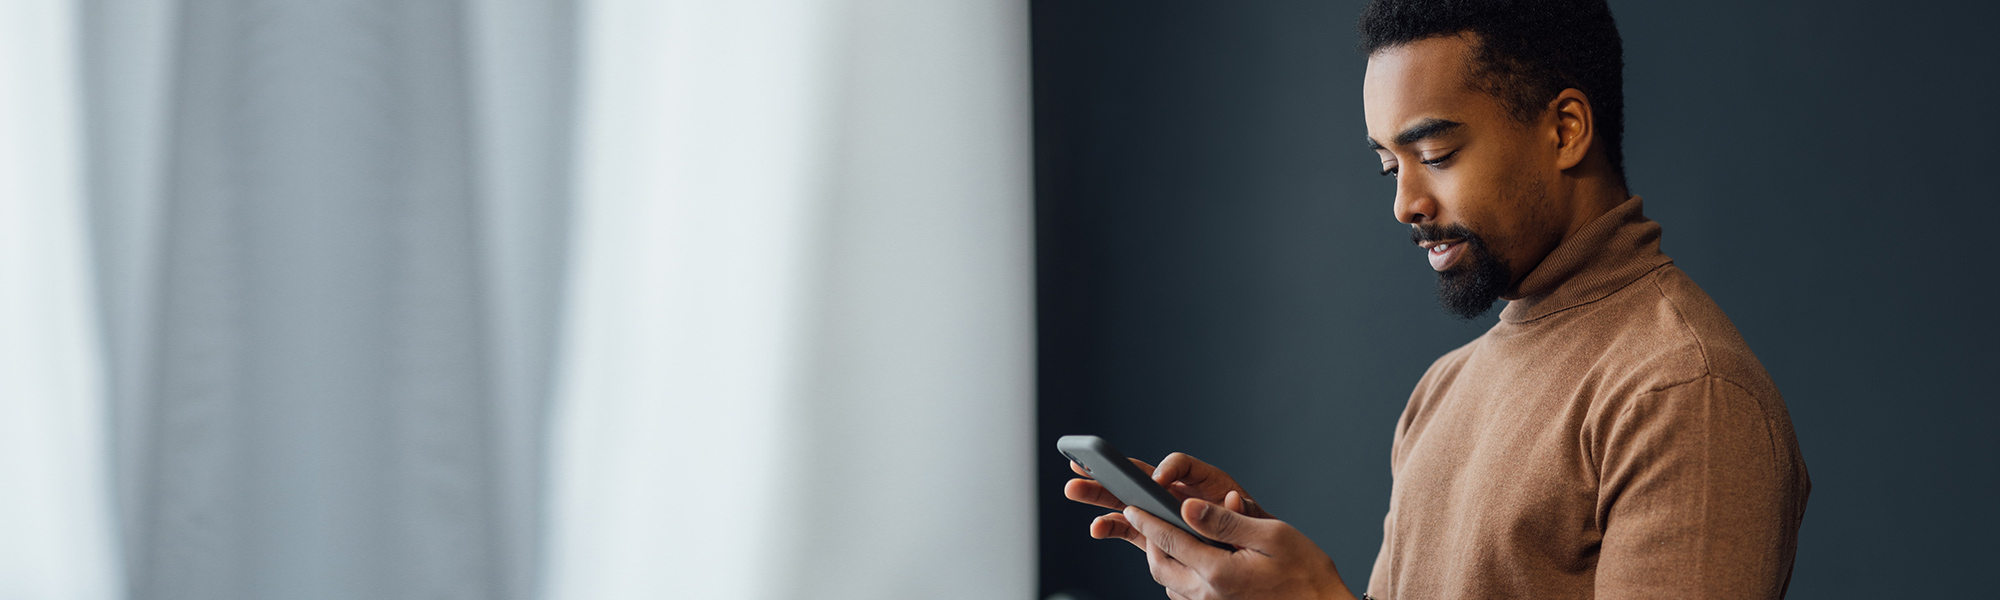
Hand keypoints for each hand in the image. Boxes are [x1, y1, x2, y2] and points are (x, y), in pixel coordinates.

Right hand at [1064, 453, 1272, 519]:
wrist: (1255, 558)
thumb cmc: (1254, 534)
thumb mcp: (1252, 518)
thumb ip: (1238, 510)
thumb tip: (1228, 501)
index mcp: (1202, 482)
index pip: (1179, 466)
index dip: (1167, 469)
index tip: (1157, 481)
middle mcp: (1178, 492)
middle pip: (1140, 476)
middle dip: (1112, 470)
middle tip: (1083, 461)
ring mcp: (1163, 513)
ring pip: (1127, 500)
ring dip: (1100, 495)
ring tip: (1074, 489)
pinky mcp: (1155, 534)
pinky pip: (1129, 529)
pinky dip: (1111, 527)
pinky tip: (1095, 528)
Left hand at [1114, 496, 1355, 599]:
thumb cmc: (1305, 572)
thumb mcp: (1270, 535)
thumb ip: (1224, 522)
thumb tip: (1188, 507)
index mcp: (1218, 572)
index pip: (1169, 540)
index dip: (1147, 521)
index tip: (1134, 507)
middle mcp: (1208, 595)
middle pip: (1159, 566)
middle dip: (1149, 542)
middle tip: (1149, 520)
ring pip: (1169, 584)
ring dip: (1163, 561)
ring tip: (1168, 539)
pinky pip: (1185, 597)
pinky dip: (1178, 578)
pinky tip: (1191, 563)